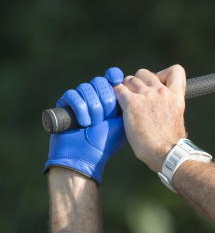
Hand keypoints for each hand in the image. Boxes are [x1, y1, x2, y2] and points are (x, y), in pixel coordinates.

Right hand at [45, 67, 125, 183]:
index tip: (116, 80)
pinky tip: (84, 122)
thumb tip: (131, 87)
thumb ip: (128, 105)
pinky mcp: (64, 104)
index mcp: (110, 99)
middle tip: (106, 116)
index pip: (111, 77)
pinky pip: (72, 95)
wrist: (85, 156)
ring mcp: (79, 100)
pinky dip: (80, 108)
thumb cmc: (105, 143)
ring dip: (93, 107)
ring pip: (86, 87)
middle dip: (105, 98)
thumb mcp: (122, 123)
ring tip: (94, 124)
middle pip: (99, 81)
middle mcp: (94, 97)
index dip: (113, 76)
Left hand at [114, 66, 187, 172]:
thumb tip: (163, 111)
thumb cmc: (171, 144)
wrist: (166, 153)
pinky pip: (117, 89)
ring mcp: (146, 96)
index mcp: (176, 97)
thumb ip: (169, 108)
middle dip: (137, 82)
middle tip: (134, 96)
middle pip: (144, 73)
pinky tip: (116, 106)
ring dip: (124, 89)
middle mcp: (162, 92)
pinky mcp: (131, 102)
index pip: (176, 71)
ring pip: (129, 79)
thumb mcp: (176, 120)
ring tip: (123, 104)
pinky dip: (114, 95)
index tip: (157, 84)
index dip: (163, 74)